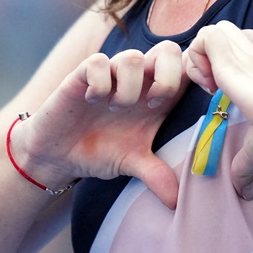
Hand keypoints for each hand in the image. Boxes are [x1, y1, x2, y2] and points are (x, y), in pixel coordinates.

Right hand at [12, 40, 186, 207]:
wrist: (57, 154)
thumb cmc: (99, 150)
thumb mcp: (132, 163)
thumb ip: (156, 175)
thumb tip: (177, 202)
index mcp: (156, 96)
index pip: (186, 67)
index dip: (196, 75)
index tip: (185, 104)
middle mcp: (137, 80)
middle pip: (169, 50)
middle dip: (167, 77)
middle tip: (153, 105)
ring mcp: (110, 74)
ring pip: (132, 56)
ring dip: (129, 86)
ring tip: (115, 107)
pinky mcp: (81, 75)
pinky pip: (97, 63)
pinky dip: (99, 83)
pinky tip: (92, 100)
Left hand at [184, 21, 252, 199]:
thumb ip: (247, 165)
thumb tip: (246, 191)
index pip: (240, 46)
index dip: (221, 67)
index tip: (220, 95)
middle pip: (224, 31)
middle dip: (208, 57)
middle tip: (212, 87)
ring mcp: (245, 53)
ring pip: (212, 29)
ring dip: (201, 56)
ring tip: (209, 84)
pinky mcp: (234, 57)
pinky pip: (204, 36)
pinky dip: (197, 57)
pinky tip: (209, 84)